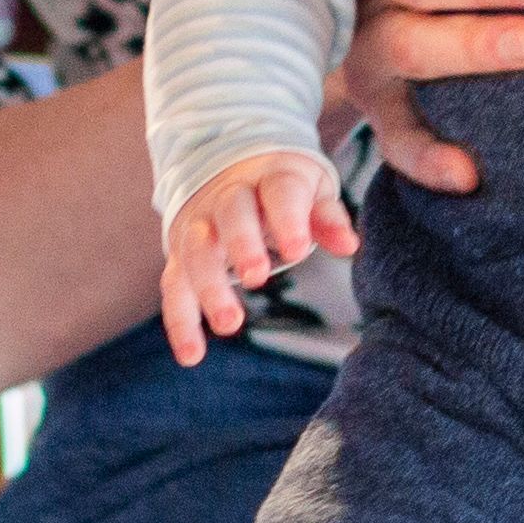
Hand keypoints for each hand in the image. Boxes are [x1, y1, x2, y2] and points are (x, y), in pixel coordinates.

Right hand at [161, 150, 353, 364]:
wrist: (228, 167)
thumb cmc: (282, 189)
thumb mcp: (312, 191)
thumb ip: (327, 218)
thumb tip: (349, 246)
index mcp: (269, 177)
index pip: (278, 193)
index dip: (287, 219)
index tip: (297, 249)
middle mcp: (228, 196)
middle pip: (230, 214)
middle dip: (241, 244)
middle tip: (257, 277)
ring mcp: (200, 224)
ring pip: (196, 250)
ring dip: (209, 286)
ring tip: (229, 323)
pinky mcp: (180, 252)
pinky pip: (174, 285)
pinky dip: (179, 321)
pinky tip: (192, 355)